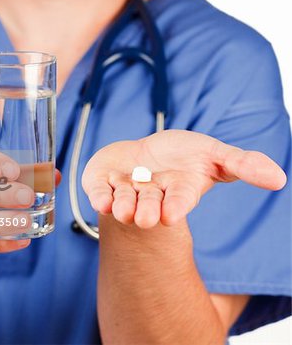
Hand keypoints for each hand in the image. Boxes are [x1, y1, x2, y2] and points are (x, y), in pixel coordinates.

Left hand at [82, 130, 285, 227]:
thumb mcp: (213, 154)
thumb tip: (279, 178)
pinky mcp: (101, 182)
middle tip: (143, 218)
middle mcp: (150, 195)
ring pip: (123, 200)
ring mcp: (124, 189)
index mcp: (177, 191)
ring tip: (122, 209)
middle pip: (149, 204)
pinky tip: (100, 201)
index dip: (175, 206)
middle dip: (146, 210)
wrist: (142, 154)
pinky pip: (98, 190)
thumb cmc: (180, 155)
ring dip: (123, 205)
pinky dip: (99, 195)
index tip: (172, 215)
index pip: (178, 200)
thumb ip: (242, 164)